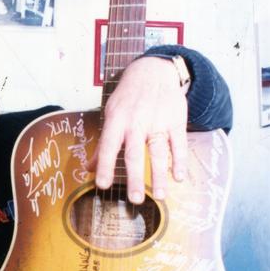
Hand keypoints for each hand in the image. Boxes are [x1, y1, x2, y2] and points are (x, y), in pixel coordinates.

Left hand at [91, 56, 187, 202]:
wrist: (153, 72)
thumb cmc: (128, 97)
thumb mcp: (110, 115)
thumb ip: (103, 143)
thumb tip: (89, 168)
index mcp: (117, 120)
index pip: (108, 147)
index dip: (104, 166)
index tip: (102, 185)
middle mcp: (137, 122)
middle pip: (135, 154)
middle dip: (135, 178)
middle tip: (136, 199)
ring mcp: (158, 121)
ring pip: (159, 152)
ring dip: (160, 175)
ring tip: (161, 195)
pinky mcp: (176, 120)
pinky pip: (179, 144)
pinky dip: (180, 161)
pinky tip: (179, 177)